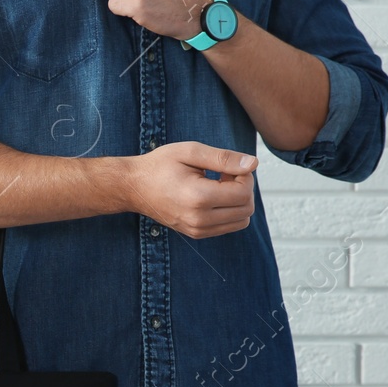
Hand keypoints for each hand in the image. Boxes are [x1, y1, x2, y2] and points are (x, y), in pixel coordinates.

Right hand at [123, 141, 257, 237]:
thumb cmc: (160, 165)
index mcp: (198, 198)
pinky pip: (229, 226)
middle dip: (243, 188)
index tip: (227, 166)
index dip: (244, 175)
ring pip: (242, 220)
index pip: (244, 192)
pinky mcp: (197, 234)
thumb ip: (224, 158)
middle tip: (224, 174)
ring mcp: (197, 230)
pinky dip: (229, 211)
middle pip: (247, 208)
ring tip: (219, 185)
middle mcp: (199, 219)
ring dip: (238, 201)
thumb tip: (253, 164)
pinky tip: (213, 196)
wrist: (134, 187)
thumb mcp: (191, 152)